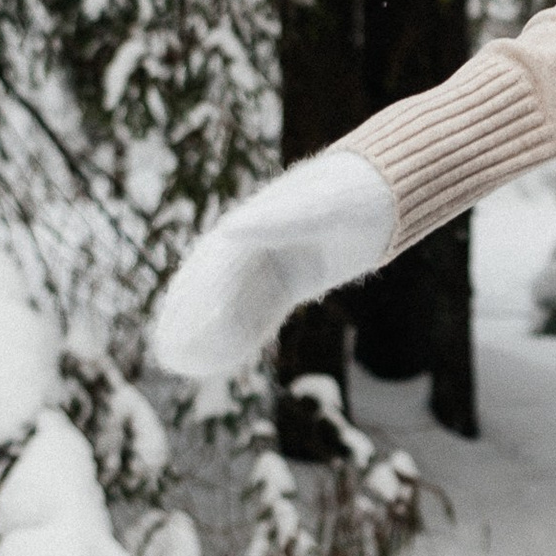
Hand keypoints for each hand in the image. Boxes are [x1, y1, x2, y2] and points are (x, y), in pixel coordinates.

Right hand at [149, 152, 398, 379]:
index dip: (191, 298)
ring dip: (214, 332)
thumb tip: (229, 230)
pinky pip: (265, 310)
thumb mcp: (321, 207)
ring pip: (238, 303)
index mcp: (255, 221)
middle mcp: (259, 242)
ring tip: (189, 364)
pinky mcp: (298, 277)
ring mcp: (278, 260)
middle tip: (168, 353)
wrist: (387, 193)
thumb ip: (279, 219)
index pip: (212, 264)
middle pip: (216, 286)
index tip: (173, 327)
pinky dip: (246, 332)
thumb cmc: (353, 192)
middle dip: (191, 320)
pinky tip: (230, 358)